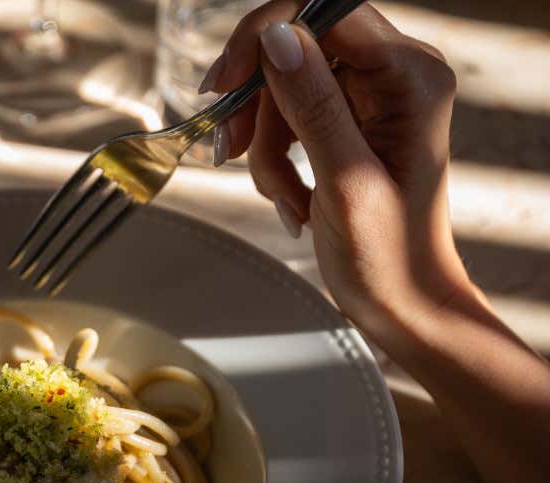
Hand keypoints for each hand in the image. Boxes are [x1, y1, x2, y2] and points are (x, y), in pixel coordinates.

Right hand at [201, 1, 468, 344]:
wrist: (401, 301)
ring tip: (280, 194)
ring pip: (284, 85)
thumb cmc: (389, 254)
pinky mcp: (349, 120)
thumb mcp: (345, 180)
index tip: (223, 84)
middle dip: (258, 103)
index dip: (266, 36)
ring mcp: (372, 96)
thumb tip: (278, 37)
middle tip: (229, 148)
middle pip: (297, 47)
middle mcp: (396, 73)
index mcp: (411, 75)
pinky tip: (288, 194)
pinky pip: (288, 114)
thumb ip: (313, 104)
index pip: (325, 11)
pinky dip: (272, 154)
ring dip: (264, 142)